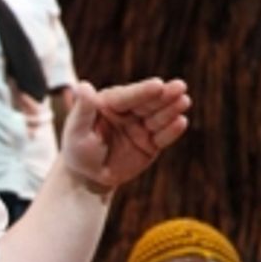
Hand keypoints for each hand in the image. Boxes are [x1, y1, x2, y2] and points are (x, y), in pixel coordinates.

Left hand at [61, 77, 190, 193]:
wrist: (87, 176)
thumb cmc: (78, 150)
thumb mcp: (76, 130)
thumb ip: (83, 109)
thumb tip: (82, 85)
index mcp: (110, 103)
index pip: (128, 97)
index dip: (142, 91)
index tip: (158, 85)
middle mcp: (129, 112)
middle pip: (148, 103)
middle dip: (164, 96)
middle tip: (180, 87)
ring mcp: (142, 127)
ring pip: (159, 117)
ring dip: (171, 110)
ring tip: (184, 101)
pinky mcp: (151, 144)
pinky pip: (162, 137)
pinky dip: (172, 131)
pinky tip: (181, 122)